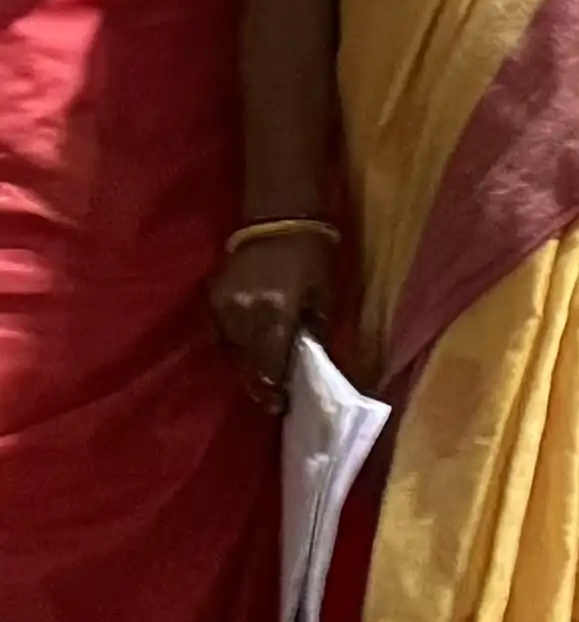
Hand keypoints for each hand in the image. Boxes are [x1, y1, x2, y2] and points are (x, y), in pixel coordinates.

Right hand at [209, 230, 333, 405]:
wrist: (276, 218)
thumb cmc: (311, 254)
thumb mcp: (324, 293)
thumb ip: (314, 327)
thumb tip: (309, 358)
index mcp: (274, 313)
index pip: (270, 361)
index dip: (275, 385)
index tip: (281, 404)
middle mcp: (243, 314)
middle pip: (248, 360)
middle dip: (261, 380)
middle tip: (272, 399)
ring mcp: (223, 306)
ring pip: (233, 349)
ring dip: (247, 363)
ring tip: (261, 377)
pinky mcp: (212, 297)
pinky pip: (221, 331)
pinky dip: (234, 342)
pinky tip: (246, 348)